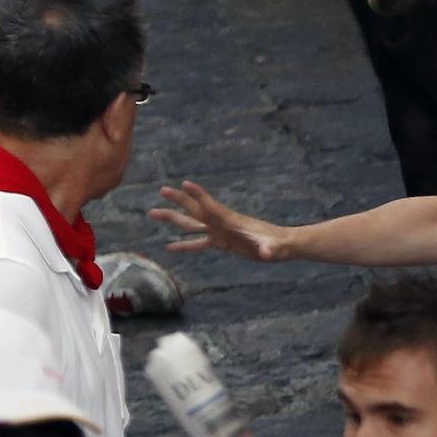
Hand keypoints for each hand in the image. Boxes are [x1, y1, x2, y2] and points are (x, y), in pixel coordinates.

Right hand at [149, 181, 287, 261]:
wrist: (283, 245)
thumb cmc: (279, 245)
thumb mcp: (274, 247)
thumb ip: (269, 248)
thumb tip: (267, 253)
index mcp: (232, 221)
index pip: (212, 206)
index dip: (199, 195)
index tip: (184, 183)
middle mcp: (222, 223)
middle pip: (196, 209)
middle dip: (179, 200)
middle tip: (162, 189)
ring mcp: (220, 232)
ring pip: (192, 224)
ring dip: (173, 219)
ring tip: (153, 212)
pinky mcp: (222, 242)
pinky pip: (199, 243)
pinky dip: (184, 245)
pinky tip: (169, 247)